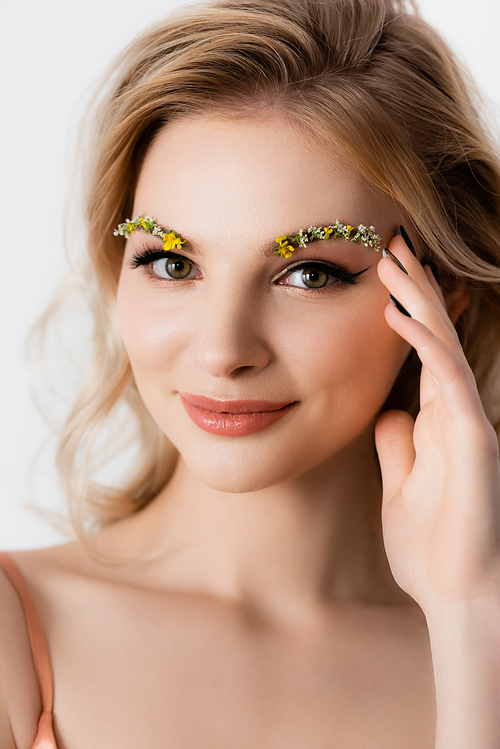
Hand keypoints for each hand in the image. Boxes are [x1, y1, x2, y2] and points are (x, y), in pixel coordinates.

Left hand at [374, 233, 499, 611]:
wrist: (459, 596)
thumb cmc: (433, 547)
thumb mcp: (403, 483)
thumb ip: (400, 446)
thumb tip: (389, 414)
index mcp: (437, 419)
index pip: (422, 351)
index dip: (405, 312)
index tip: (381, 278)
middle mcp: (455, 411)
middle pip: (434, 336)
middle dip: (413, 290)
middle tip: (389, 246)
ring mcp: (467, 421)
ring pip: (443, 344)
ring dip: (418, 300)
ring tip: (394, 258)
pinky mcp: (474, 438)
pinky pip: (446, 378)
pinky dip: (423, 342)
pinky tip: (397, 314)